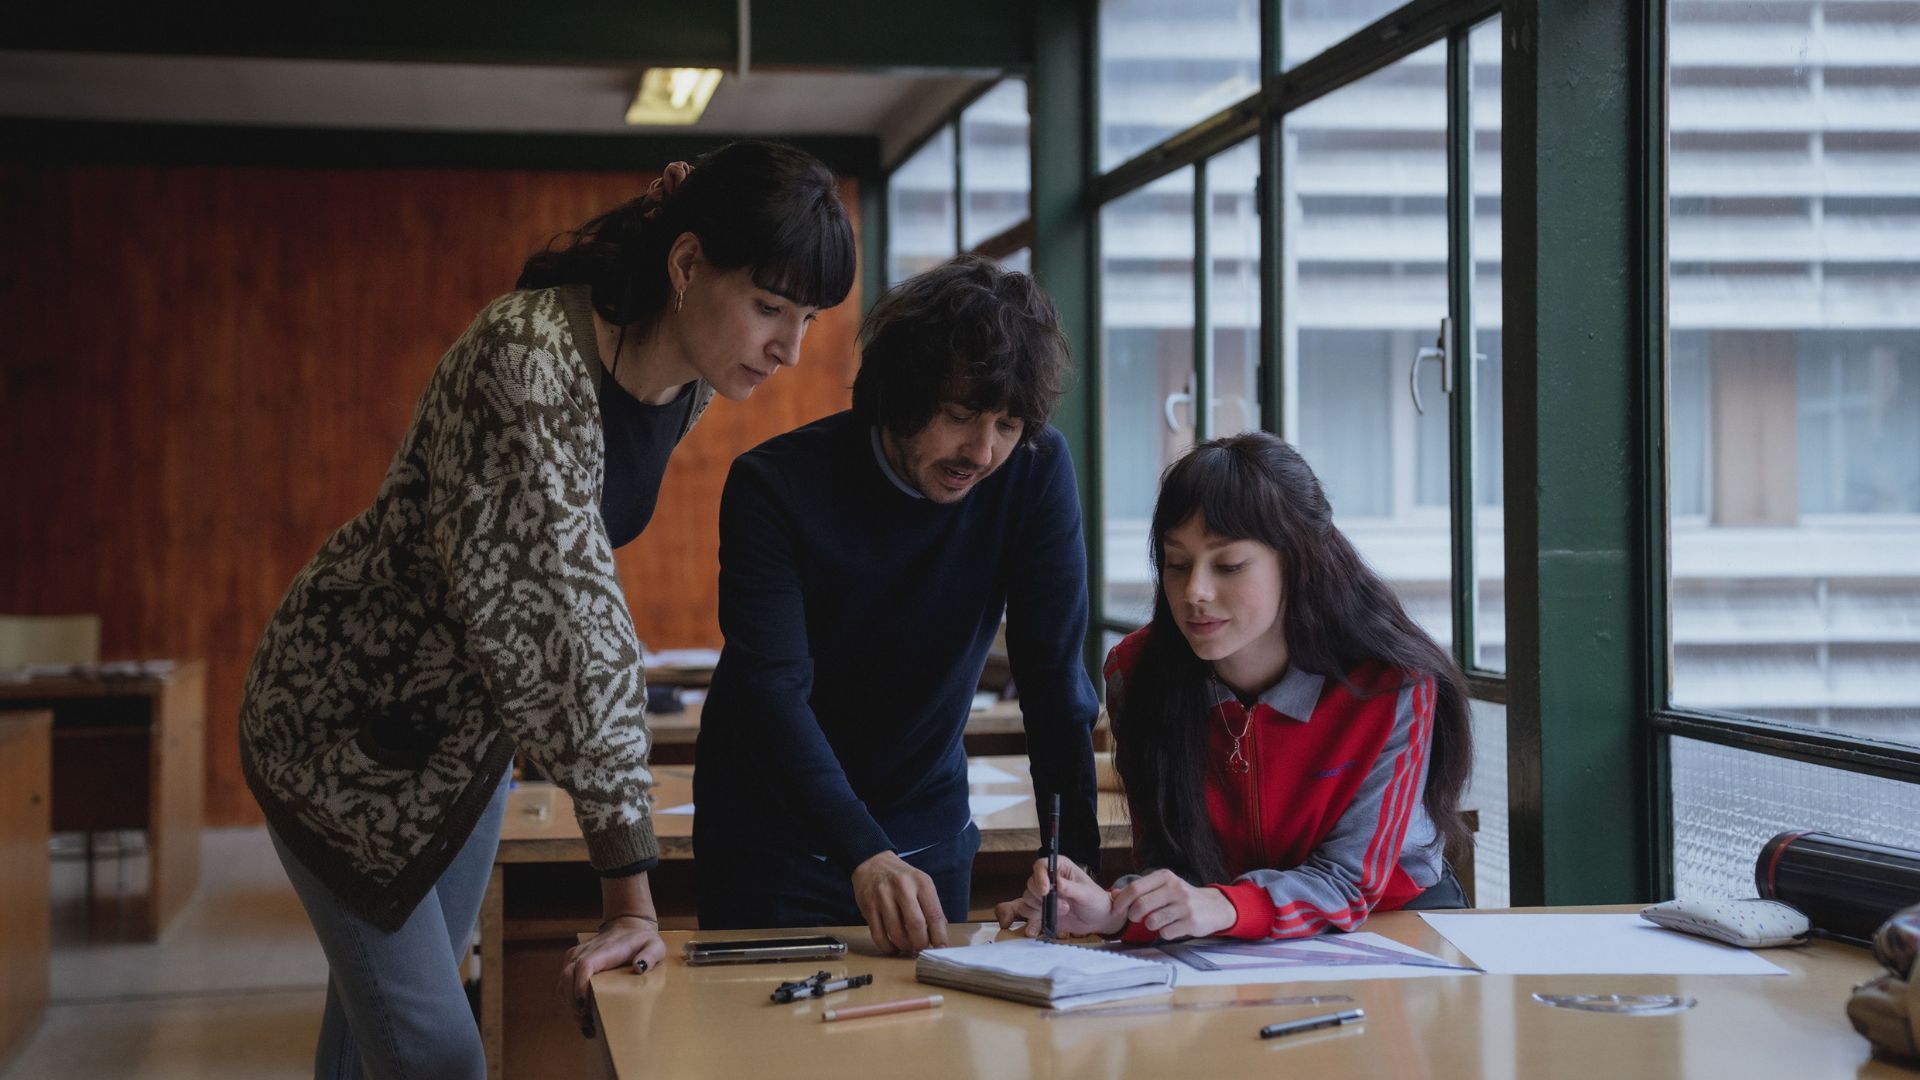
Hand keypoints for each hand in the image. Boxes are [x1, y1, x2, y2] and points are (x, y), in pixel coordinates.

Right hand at [558, 914, 664, 1037]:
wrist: (628, 925)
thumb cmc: (642, 940)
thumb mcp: (655, 945)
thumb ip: (650, 955)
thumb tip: (639, 968)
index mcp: (605, 949)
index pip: (584, 965)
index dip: (579, 986)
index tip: (584, 1006)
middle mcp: (586, 951)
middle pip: (568, 975)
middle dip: (573, 1002)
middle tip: (586, 1023)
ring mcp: (577, 954)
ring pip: (563, 979)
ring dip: (569, 1003)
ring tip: (584, 1023)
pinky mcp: (573, 959)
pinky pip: (564, 980)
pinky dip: (568, 997)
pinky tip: (580, 1013)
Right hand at [851, 851, 948, 954]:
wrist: (873, 862)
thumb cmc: (902, 877)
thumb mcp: (921, 883)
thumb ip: (930, 906)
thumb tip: (938, 936)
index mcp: (921, 882)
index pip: (934, 914)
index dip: (939, 936)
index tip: (941, 948)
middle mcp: (902, 888)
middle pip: (915, 925)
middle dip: (921, 944)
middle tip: (922, 949)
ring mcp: (883, 897)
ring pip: (896, 933)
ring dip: (904, 946)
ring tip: (908, 947)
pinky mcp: (868, 907)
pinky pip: (878, 935)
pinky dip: (887, 947)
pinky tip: (893, 947)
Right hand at [995, 855, 1123, 936]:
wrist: (1098, 920)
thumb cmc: (1096, 901)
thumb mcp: (1088, 894)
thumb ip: (1072, 888)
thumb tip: (1057, 883)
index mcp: (1060, 868)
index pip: (1041, 865)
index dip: (1040, 877)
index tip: (1046, 891)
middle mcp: (1048, 879)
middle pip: (1031, 884)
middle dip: (1043, 898)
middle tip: (1064, 906)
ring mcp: (1043, 896)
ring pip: (1027, 899)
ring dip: (1041, 909)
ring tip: (1062, 913)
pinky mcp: (1040, 911)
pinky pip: (1025, 912)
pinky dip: (1031, 919)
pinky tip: (1039, 925)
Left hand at [1108, 869, 1237, 939]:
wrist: (1214, 907)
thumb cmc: (1182, 897)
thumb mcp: (1163, 887)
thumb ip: (1140, 889)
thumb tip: (1113, 895)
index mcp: (1165, 877)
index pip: (1135, 888)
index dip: (1121, 901)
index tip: (1117, 910)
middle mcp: (1175, 888)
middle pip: (1141, 905)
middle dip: (1133, 915)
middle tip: (1135, 918)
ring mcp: (1184, 906)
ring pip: (1152, 921)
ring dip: (1149, 925)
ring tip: (1156, 922)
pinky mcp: (1191, 922)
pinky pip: (1166, 933)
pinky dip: (1164, 933)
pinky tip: (1171, 927)